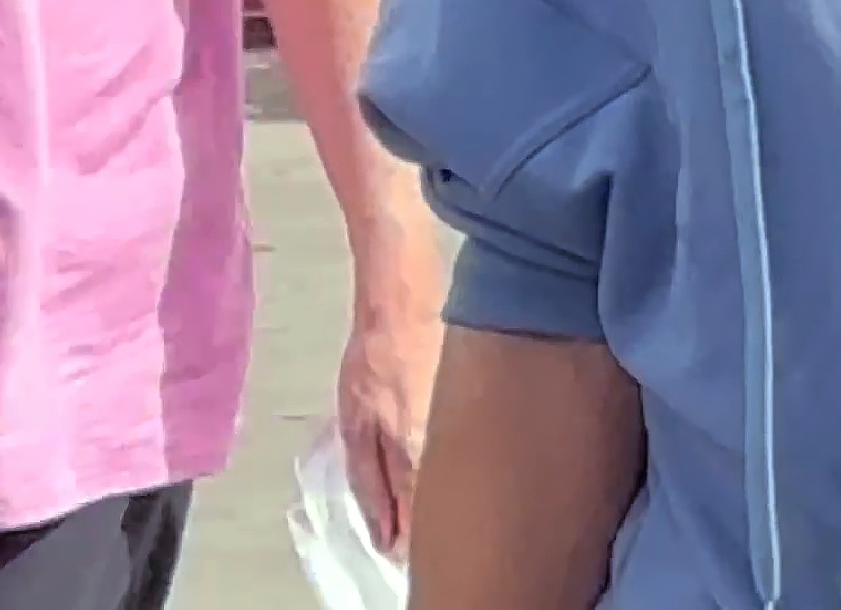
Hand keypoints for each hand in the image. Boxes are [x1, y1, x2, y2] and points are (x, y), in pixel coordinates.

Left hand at [339, 246, 446, 554]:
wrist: (407, 296)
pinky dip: (459, 457)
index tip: (397, 544)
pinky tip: (446, 443)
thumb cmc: (375, 356)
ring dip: (444, 489)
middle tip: (408, 513)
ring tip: (424, 475)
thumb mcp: (355, 422)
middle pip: (446, 506)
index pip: (421, 528)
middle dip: (428, 520)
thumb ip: (368, 483)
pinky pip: (473, 448)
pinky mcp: (485, 402)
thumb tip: (383, 537)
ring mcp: (473, 423)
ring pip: (462, 479)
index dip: (407, 544)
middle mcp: (455, 448)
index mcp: (419, 460)